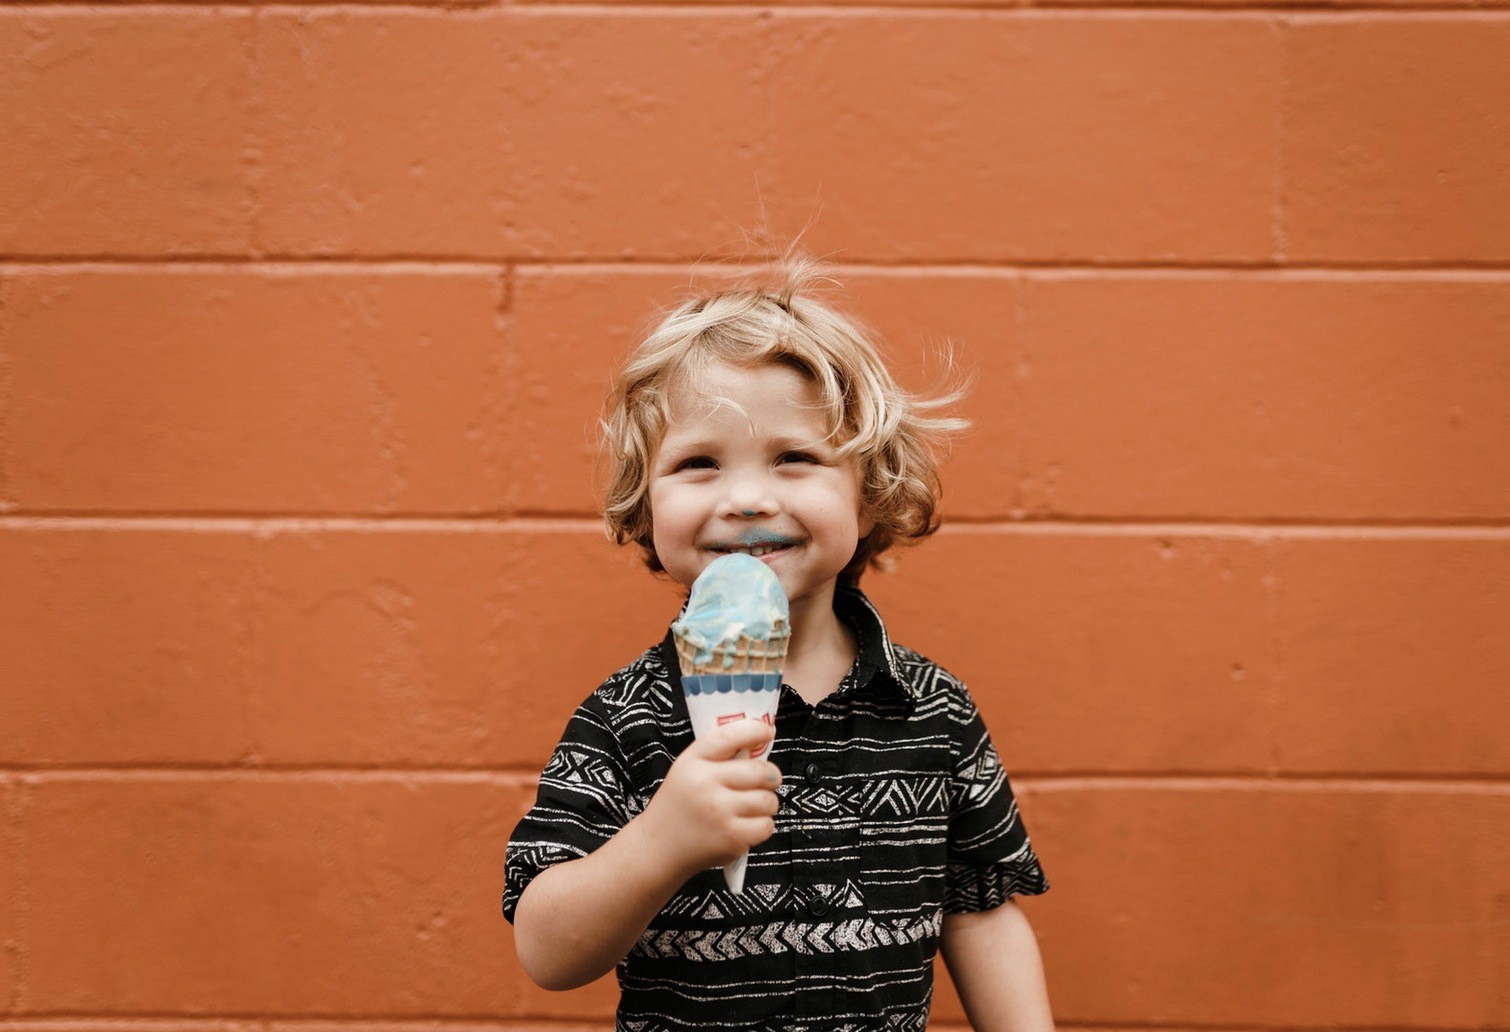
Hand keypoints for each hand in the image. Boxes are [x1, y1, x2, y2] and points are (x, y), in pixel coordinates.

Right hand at [638, 719, 781, 879]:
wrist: (658, 847)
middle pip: (760, 771)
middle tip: (767, 780)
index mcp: (693, 762)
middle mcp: (705, 783)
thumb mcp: (686, 770)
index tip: (767, 732)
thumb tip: (758, 743)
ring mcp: (719, 812)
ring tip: (751, 807)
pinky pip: (766, 825)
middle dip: (771, 775)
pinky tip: (746, 825)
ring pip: (768, 800)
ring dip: (767, 803)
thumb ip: (717, 756)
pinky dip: (762, 826)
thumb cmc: (678, 806)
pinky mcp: (731, 837)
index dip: (755, 730)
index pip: (730, 736)